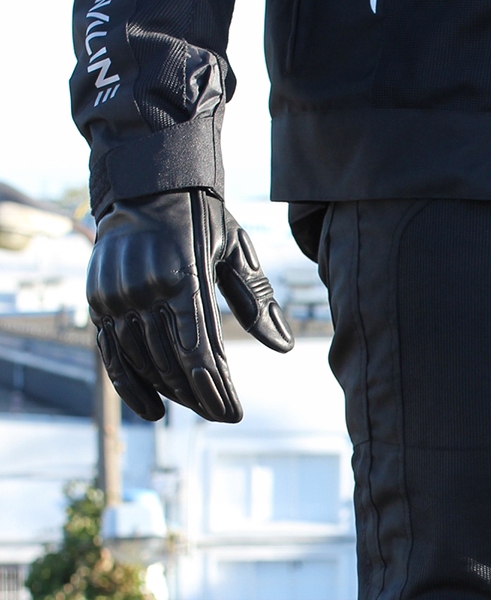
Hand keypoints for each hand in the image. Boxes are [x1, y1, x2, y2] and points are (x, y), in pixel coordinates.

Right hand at [87, 189, 293, 423]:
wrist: (146, 185)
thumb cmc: (202, 219)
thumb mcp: (237, 249)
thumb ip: (257, 299)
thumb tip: (283, 346)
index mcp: (182, 276)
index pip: (199, 352)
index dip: (216, 389)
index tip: (233, 415)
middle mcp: (143, 289)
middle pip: (171, 363)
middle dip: (199, 397)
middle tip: (221, 413)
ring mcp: (116, 296)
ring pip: (143, 362)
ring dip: (171, 392)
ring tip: (197, 405)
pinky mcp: (98, 300)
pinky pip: (111, 354)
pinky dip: (130, 386)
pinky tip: (153, 410)